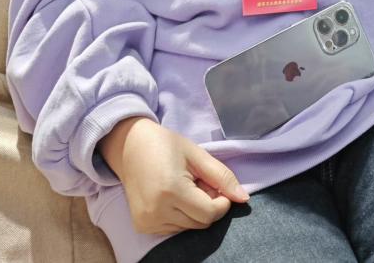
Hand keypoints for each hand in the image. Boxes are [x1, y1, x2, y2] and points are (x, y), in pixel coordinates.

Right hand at [100, 117, 248, 236]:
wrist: (128, 146)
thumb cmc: (165, 145)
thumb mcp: (197, 155)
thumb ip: (222, 177)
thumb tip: (244, 199)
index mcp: (171, 190)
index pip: (210, 213)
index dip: (222, 202)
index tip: (217, 185)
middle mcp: (156, 211)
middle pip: (201, 223)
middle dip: (209, 205)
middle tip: (200, 182)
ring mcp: (147, 222)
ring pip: (189, 228)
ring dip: (195, 211)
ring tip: (186, 187)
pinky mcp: (142, 226)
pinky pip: (175, 229)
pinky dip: (181, 216)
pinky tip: (174, 196)